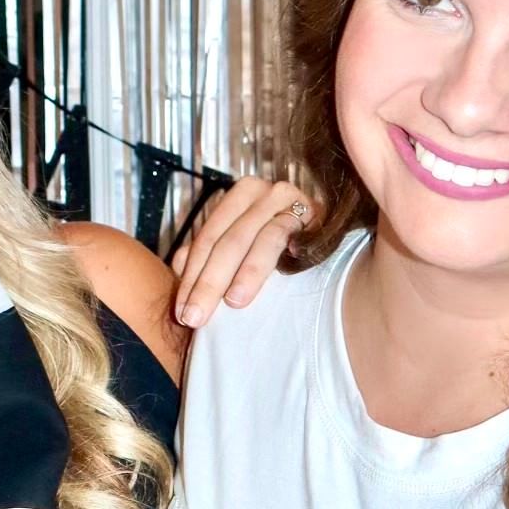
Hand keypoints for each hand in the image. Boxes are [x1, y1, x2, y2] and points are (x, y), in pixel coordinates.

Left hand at [169, 177, 314, 329]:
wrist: (329, 240)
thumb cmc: (279, 252)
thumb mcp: (237, 252)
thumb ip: (206, 256)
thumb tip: (179, 265)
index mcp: (237, 197)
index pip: (207, 239)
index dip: (191, 277)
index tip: (182, 313)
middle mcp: (261, 191)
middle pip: (226, 240)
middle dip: (208, 282)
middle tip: (194, 318)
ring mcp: (287, 198)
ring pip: (254, 238)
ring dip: (242, 273)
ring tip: (231, 303)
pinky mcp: (312, 212)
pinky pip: (284, 233)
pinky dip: (271, 258)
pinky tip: (267, 280)